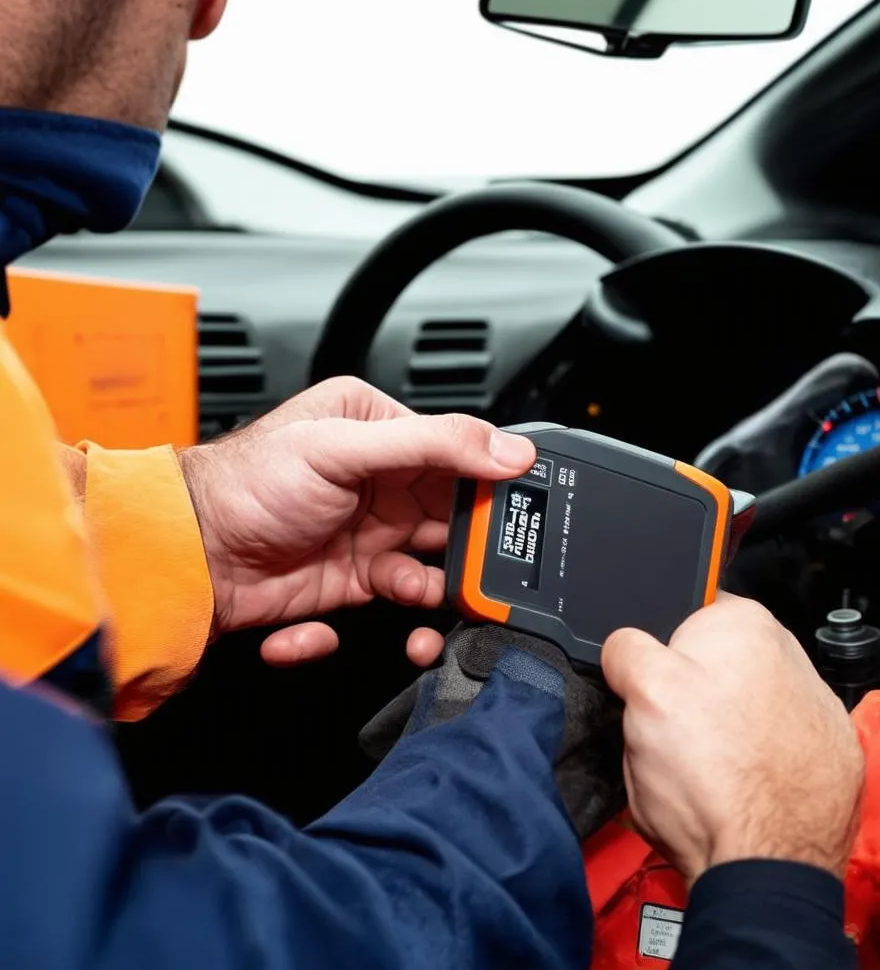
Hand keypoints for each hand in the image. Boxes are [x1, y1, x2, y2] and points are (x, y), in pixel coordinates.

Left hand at [179, 378, 534, 668]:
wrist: (189, 557)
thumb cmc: (247, 485)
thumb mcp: (344, 449)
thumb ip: (432, 445)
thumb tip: (509, 450)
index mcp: (381, 428)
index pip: (460, 453)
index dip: (493, 484)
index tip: (520, 514)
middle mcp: (385, 480)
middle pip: (457, 515)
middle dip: (470, 547)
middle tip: (482, 569)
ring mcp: (374, 533)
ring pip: (437, 566)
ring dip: (432, 589)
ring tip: (407, 593)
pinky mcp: (358, 582)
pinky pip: (397, 605)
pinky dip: (381, 620)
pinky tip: (330, 620)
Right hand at [602, 594, 863, 886]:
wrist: (766, 868)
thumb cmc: (707, 775)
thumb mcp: (638, 694)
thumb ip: (626, 650)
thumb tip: (626, 646)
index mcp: (745, 623)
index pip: (686, 617)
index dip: (660, 657)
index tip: (651, 692)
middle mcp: (793, 655)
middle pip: (718, 667)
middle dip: (692, 696)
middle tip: (673, 738)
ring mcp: (820, 710)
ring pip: (748, 709)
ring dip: (727, 732)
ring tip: (706, 772)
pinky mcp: (834, 758)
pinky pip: (780, 748)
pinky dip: (761, 763)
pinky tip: (741, 788)